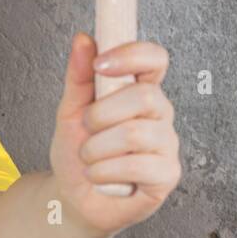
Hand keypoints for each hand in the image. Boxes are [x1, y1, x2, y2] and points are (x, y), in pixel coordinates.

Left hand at [49, 32, 181, 233]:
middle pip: (144, 97)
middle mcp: (160, 114)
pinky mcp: (166, 176)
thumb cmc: (77, 151)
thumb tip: (83, 39)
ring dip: (97, 149)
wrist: (72, 197)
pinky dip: (105, 172)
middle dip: (101, 114)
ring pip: (136, 134)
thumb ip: (79, 76)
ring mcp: (166, 145)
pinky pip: (138, 167)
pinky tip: (99, 176)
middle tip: (87, 129)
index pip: (155, 59)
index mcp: (140, 90)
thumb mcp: (70, 110)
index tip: (101, 64)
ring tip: (89, 158)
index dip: (132, 55)